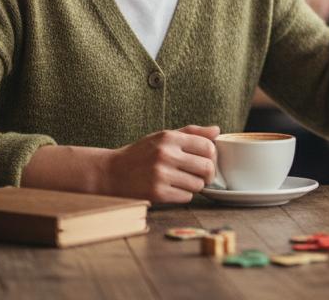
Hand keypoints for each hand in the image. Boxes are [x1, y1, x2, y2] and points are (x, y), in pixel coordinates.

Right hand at [101, 125, 219, 203]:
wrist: (111, 172)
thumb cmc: (141, 153)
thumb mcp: (163, 136)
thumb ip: (192, 132)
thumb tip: (217, 131)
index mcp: (169, 138)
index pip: (208, 147)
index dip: (212, 156)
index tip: (207, 160)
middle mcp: (165, 155)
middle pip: (207, 167)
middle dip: (208, 173)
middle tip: (201, 175)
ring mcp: (161, 175)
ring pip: (198, 185)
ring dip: (194, 185)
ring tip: (182, 181)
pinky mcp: (157, 193)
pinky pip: (186, 197)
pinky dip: (183, 195)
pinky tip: (172, 189)